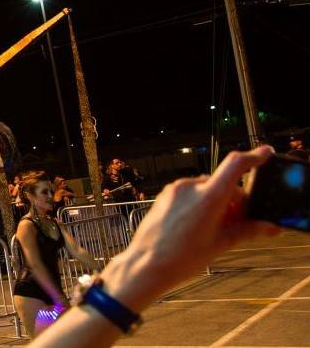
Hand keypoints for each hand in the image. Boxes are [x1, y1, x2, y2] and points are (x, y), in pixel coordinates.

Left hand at [101, 146, 279, 311]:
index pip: (235, 165)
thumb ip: (248, 230)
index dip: (253, 156)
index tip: (265, 153)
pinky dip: (200, 203)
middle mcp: (191, 186)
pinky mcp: (165, 194)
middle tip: (238, 223)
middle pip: (223, 184)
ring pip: (206, 189)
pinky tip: (198, 225)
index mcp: (209, 196)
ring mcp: (176, 189)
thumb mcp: (221, 244)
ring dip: (217, 202)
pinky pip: (190, 193)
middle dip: (235, 201)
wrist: (147, 264)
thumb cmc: (183, 257)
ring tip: (216, 228)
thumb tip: (270, 227)